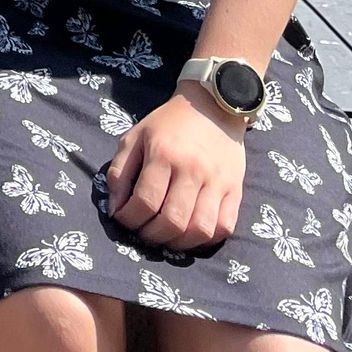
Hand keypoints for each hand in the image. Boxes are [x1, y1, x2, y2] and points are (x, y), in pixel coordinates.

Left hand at [104, 88, 246, 250]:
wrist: (212, 107)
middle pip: (173, 220)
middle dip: (152, 236)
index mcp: (163, 154)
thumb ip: (120, 171)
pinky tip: (191, 234)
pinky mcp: (236, 190)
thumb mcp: (135, 137)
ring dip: (179, 244)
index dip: (129, 218)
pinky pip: (224, 227)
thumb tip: (115, 208)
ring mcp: (217, 182)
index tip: (124, 220)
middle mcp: (192, 170)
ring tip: (166, 238)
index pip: (145, 200)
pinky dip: (206, 240)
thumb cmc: (168, 124)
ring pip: (200, 229)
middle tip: (144, 234)